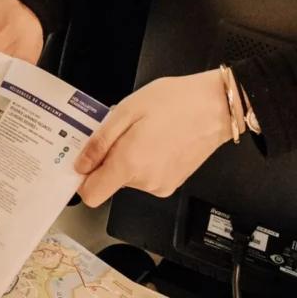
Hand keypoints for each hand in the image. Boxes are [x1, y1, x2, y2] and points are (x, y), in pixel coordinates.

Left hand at [75, 71, 233, 206]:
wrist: (216, 106)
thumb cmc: (173, 102)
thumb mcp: (126, 112)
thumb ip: (99, 143)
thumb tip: (80, 166)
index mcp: (129, 165)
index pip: (91, 195)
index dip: (82, 179)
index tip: (82, 160)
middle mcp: (146, 182)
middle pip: (109, 181)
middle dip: (108, 158)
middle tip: (120, 130)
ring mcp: (161, 185)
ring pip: (128, 177)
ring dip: (127, 156)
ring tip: (142, 130)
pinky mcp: (173, 182)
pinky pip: (145, 175)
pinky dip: (143, 160)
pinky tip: (154, 138)